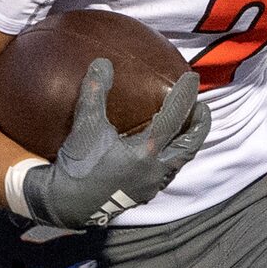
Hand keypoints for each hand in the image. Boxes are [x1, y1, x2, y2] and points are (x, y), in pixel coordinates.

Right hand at [20, 60, 212, 229]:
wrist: (64, 204)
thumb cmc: (77, 164)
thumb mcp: (85, 124)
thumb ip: (95, 92)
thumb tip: (103, 63)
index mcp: (146, 152)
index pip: (173, 118)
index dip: (184, 96)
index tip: (192, 79)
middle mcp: (154, 171)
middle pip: (188, 146)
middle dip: (198, 127)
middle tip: (202, 108)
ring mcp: (149, 186)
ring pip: (178, 163)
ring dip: (185, 145)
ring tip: (185, 130)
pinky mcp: (139, 196)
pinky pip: (164, 175)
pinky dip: (169, 160)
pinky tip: (160, 154)